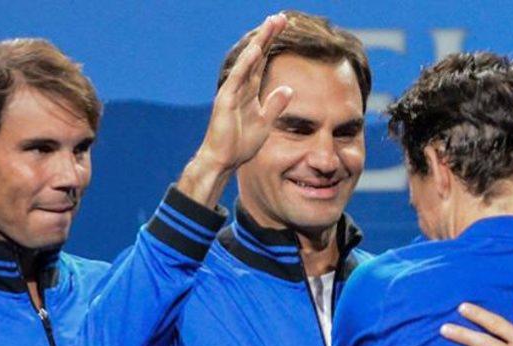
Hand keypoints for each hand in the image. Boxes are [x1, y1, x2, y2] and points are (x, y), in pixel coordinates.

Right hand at [176, 14, 292, 204]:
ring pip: (248, 62)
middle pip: (257, 56)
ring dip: (260, 42)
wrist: (223, 160)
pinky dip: (247, 64)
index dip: (272, 44)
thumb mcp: (265, 123)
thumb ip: (275, 105)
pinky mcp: (226, 100)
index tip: (283, 27)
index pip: (263, 62)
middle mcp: (240, 86)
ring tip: (271, 24)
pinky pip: (238, 78)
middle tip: (280, 17)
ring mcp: (232, 91)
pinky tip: (256, 49)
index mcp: (250, 91)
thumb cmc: (240, 144)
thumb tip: (288, 88)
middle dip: (268, 36)